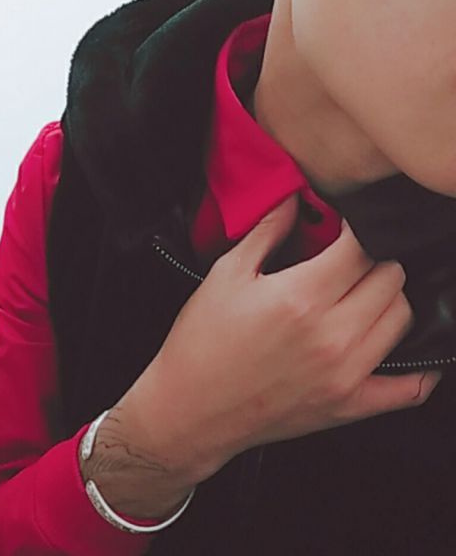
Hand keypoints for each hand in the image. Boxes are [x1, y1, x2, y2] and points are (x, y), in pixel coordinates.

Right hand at [82, 196, 440, 518]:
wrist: (191, 408)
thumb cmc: (202, 341)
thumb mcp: (225, 275)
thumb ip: (267, 232)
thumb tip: (295, 200)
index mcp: (299, 297)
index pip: (360, 247)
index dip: (354, 229)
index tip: (343, 228)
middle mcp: (332, 335)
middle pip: (390, 277)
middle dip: (373, 258)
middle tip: (348, 261)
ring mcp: (346, 374)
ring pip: (402, 318)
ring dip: (388, 297)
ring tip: (361, 295)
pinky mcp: (348, 406)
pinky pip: (409, 389)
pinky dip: (416, 367)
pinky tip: (403, 350)